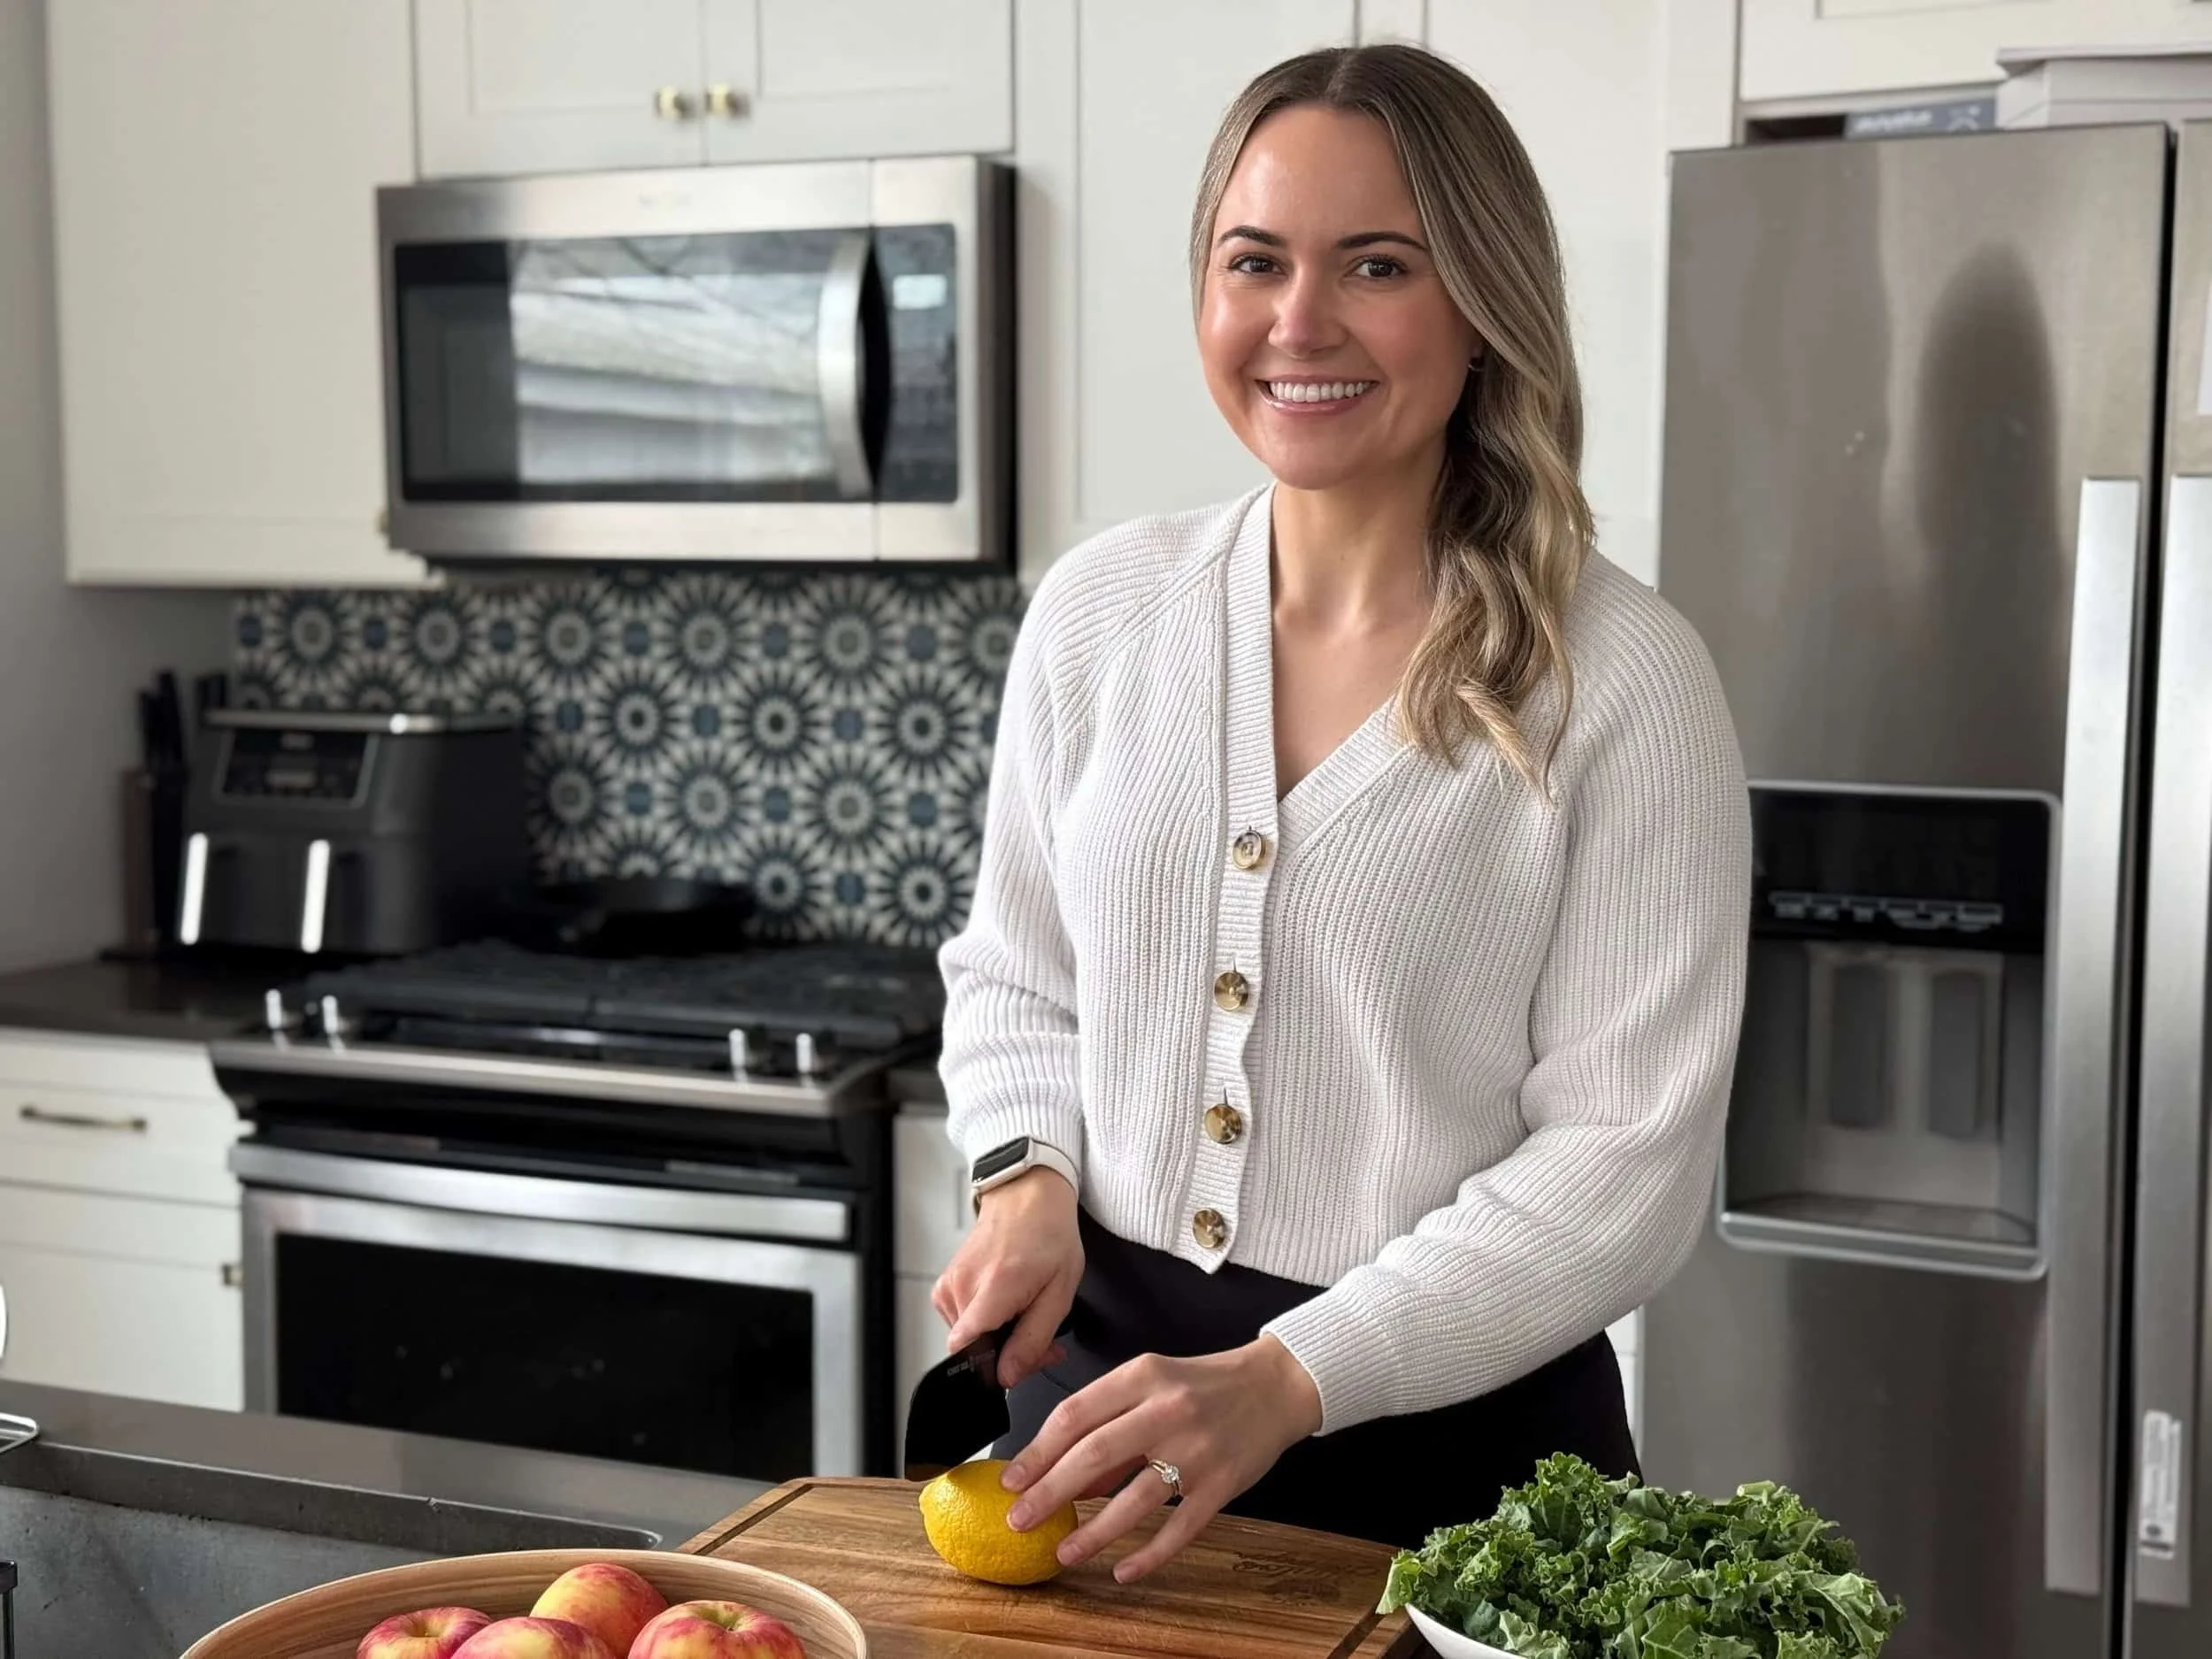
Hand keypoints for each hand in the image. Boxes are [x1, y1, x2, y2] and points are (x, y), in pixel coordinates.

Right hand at [931, 1166, 1082, 1388]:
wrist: (1026, 1196)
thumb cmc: (1049, 1235)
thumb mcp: (1060, 1292)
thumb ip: (1033, 1339)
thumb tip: (1007, 1376)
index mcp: (993, 1287)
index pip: (966, 1349)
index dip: (992, 1369)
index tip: (1018, 1363)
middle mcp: (962, 1287)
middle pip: (972, 1350)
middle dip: (1009, 1355)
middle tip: (1042, 1340)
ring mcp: (948, 1286)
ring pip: (968, 1339)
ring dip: (999, 1339)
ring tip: (1026, 1315)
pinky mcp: (945, 1286)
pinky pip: (963, 1322)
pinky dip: (986, 1323)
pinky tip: (1007, 1306)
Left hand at [999, 1335, 1323, 1581]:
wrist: (1275, 1386)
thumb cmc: (1203, 1385)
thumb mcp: (1151, 1384)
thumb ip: (1108, 1422)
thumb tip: (1062, 1475)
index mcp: (1142, 1376)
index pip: (1076, 1414)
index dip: (1038, 1451)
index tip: (1012, 1480)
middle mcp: (1168, 1410)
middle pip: (1095, 1455)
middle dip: (1049, 1492)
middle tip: (1021, 1520)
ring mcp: (1198, 1449)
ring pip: (1135, 1499)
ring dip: (1093, 1531)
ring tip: (1064, 1552)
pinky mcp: (1223, 1484)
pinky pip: (1180, 1528)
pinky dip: (1149, 1554)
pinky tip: (1124, 1570)